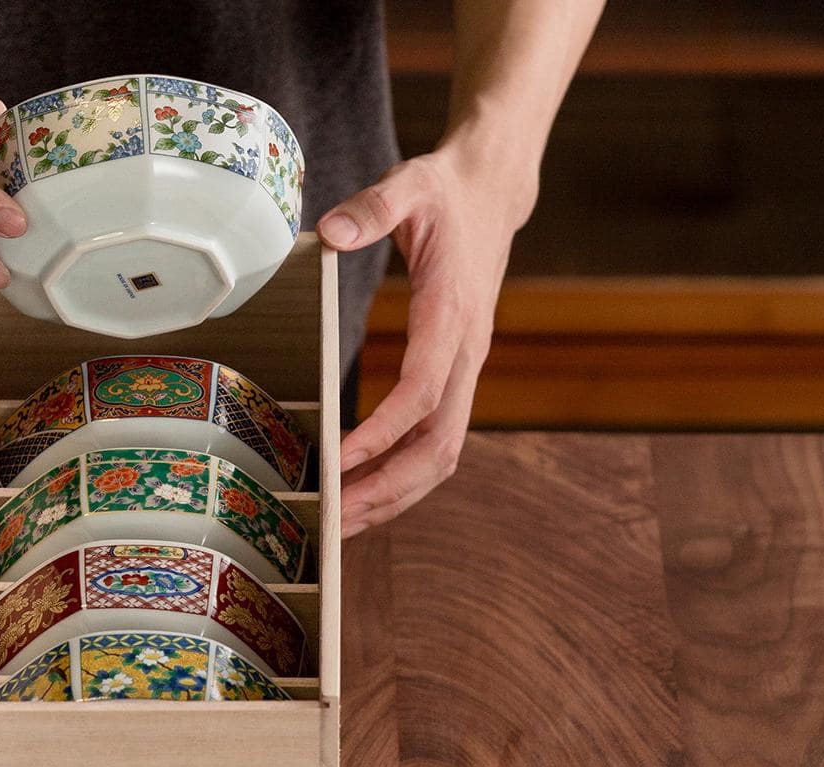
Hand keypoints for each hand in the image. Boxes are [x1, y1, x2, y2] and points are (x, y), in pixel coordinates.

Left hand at [318, 144, 534, 537]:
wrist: (492, 196)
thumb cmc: (445, 193)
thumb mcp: (410, 183)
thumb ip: (372, 207)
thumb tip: (331, 232)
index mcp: (452, 313)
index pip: (421, 390)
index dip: (382, 432)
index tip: (339, 461)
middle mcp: (465, 354)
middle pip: (436, 445)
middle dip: (387, 488)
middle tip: (335, 521)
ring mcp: (465, 372)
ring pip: (441, 456)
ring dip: (395, 496)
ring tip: (344, 525)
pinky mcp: (456, 378)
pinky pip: (436, 444)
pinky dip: (404, 479)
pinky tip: (366, 495)